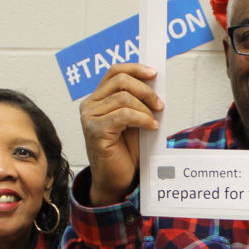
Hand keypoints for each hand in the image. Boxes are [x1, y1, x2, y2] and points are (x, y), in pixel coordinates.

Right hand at [80, 63, 163, 204]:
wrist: (116, 179)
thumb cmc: (125, 152)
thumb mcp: (134, 121)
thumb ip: (138, 102)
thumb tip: (155, 83)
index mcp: (98, 99)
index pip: (114, 72)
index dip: (135, 69)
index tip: (154, 74)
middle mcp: (90, 105)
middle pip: (120, 81)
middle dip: (145, 90)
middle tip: (159, 105)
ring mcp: (89, 118)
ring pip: (123, 97)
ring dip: (145, 108)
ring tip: (154, 120)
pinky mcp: (94, 131)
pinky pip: (123, 115)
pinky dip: (142, 119)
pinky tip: (150, 127)